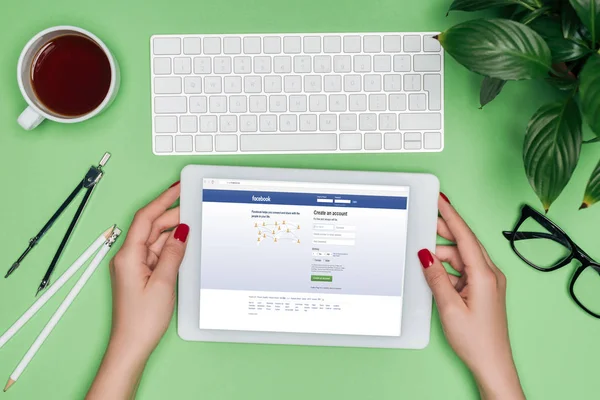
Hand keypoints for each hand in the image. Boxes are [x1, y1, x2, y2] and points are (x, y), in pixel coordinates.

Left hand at [87, 182, 187, 399]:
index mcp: (128, 256)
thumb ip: (173, 254)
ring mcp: (135, 266)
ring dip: (173, 231)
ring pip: (155, 239)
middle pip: (151, 227)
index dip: (162, 200)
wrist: (132, 345)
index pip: (145, 218)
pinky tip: (184, 243)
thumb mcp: (163, 283)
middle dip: (171, 214)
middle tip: (192, 204)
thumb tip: (181, 232)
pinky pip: (157, 253)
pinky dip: (171, 246)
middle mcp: (128, 258)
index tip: (177, 189)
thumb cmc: (141, 320)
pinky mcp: (141, 274)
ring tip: (193, 221)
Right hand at [419, 194, 524, 399]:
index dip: (451, 215)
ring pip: (462, 256)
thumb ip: (436, 277)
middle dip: (444, 230)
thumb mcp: (449, 307)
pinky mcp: (483, 289)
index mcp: (484, 275)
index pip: (465, 236)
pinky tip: (434, 270)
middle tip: (424, 219)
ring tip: (422, 253)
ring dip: (443, 254)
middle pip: (464, 242)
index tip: (440, 200)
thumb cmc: (476, 340)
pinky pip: (463, 269)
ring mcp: (488, 282)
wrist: (492, 364)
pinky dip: (448, 267)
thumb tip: (425, 254)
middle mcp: (489, 274)